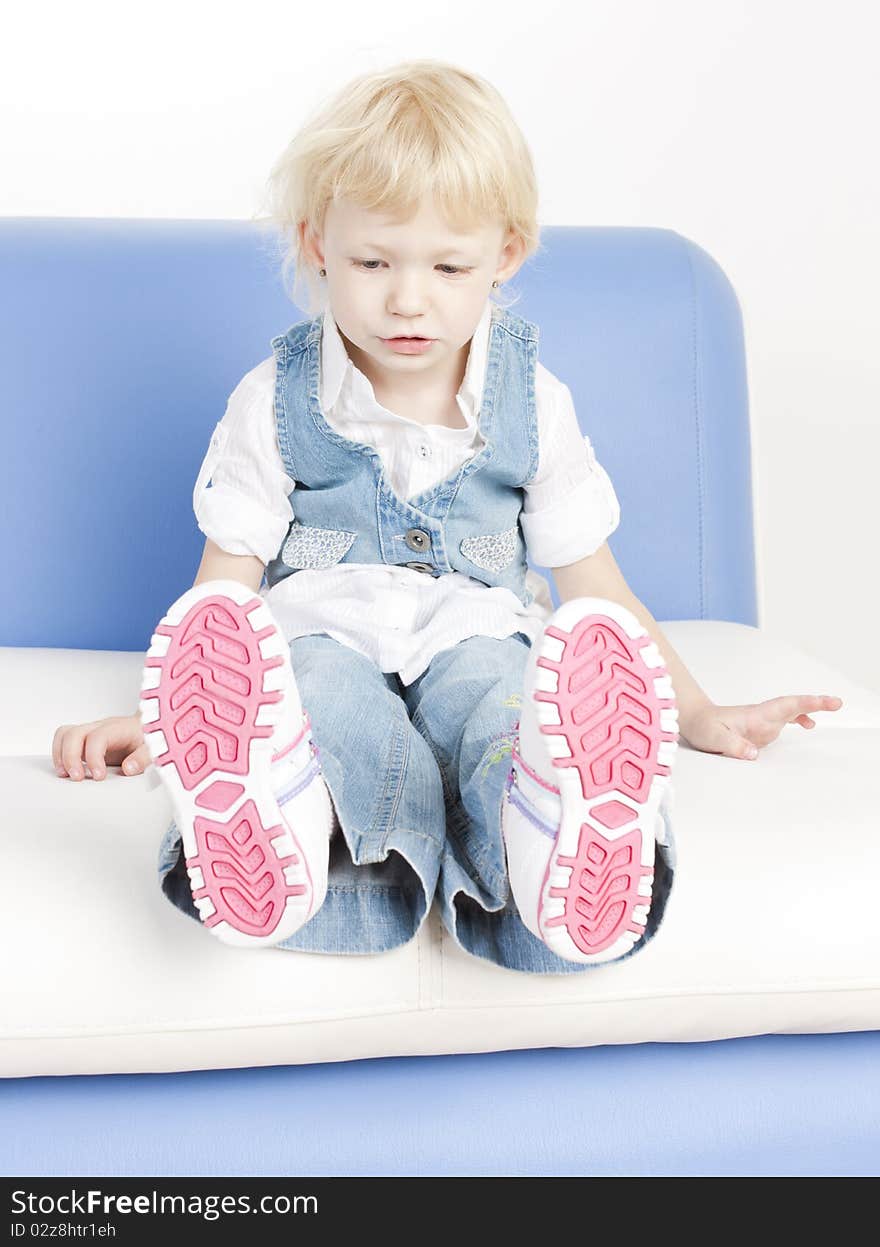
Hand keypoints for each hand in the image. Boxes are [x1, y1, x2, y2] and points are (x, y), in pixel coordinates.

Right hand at [52, 714, 151, 780]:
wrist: (150, 726)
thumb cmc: (150, 737)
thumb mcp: (156, 747)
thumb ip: (143, 757)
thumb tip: (128, 769)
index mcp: (118, 728)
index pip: (97, 737)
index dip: (94, 757)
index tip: (99, 776)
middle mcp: (100, 727)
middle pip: (73, 733)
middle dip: (70, 757)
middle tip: (77, 778)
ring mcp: (90, 732)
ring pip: (64, 735)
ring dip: (61, 755)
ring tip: (66, 775)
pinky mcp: (85, 741)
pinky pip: (64, 742)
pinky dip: (60, 756)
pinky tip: (66, 771)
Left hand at [680, 695, 843, 760]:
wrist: (695, 721)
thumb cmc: (703, 726)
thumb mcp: (714, 737)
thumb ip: (733, 745)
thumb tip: (753, 754)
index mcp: (754, 715)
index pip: (784, 706)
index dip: (804, 703)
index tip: (822, 702)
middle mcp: (763, 715)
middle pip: (793, 706)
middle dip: (815, 703)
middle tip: (837, 702)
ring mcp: (763, 721)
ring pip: (791, 711)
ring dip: (811, 709)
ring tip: (833, 707)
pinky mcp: (761, 729)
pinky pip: (785, 721)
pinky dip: (799, 720)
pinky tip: (809, 726)